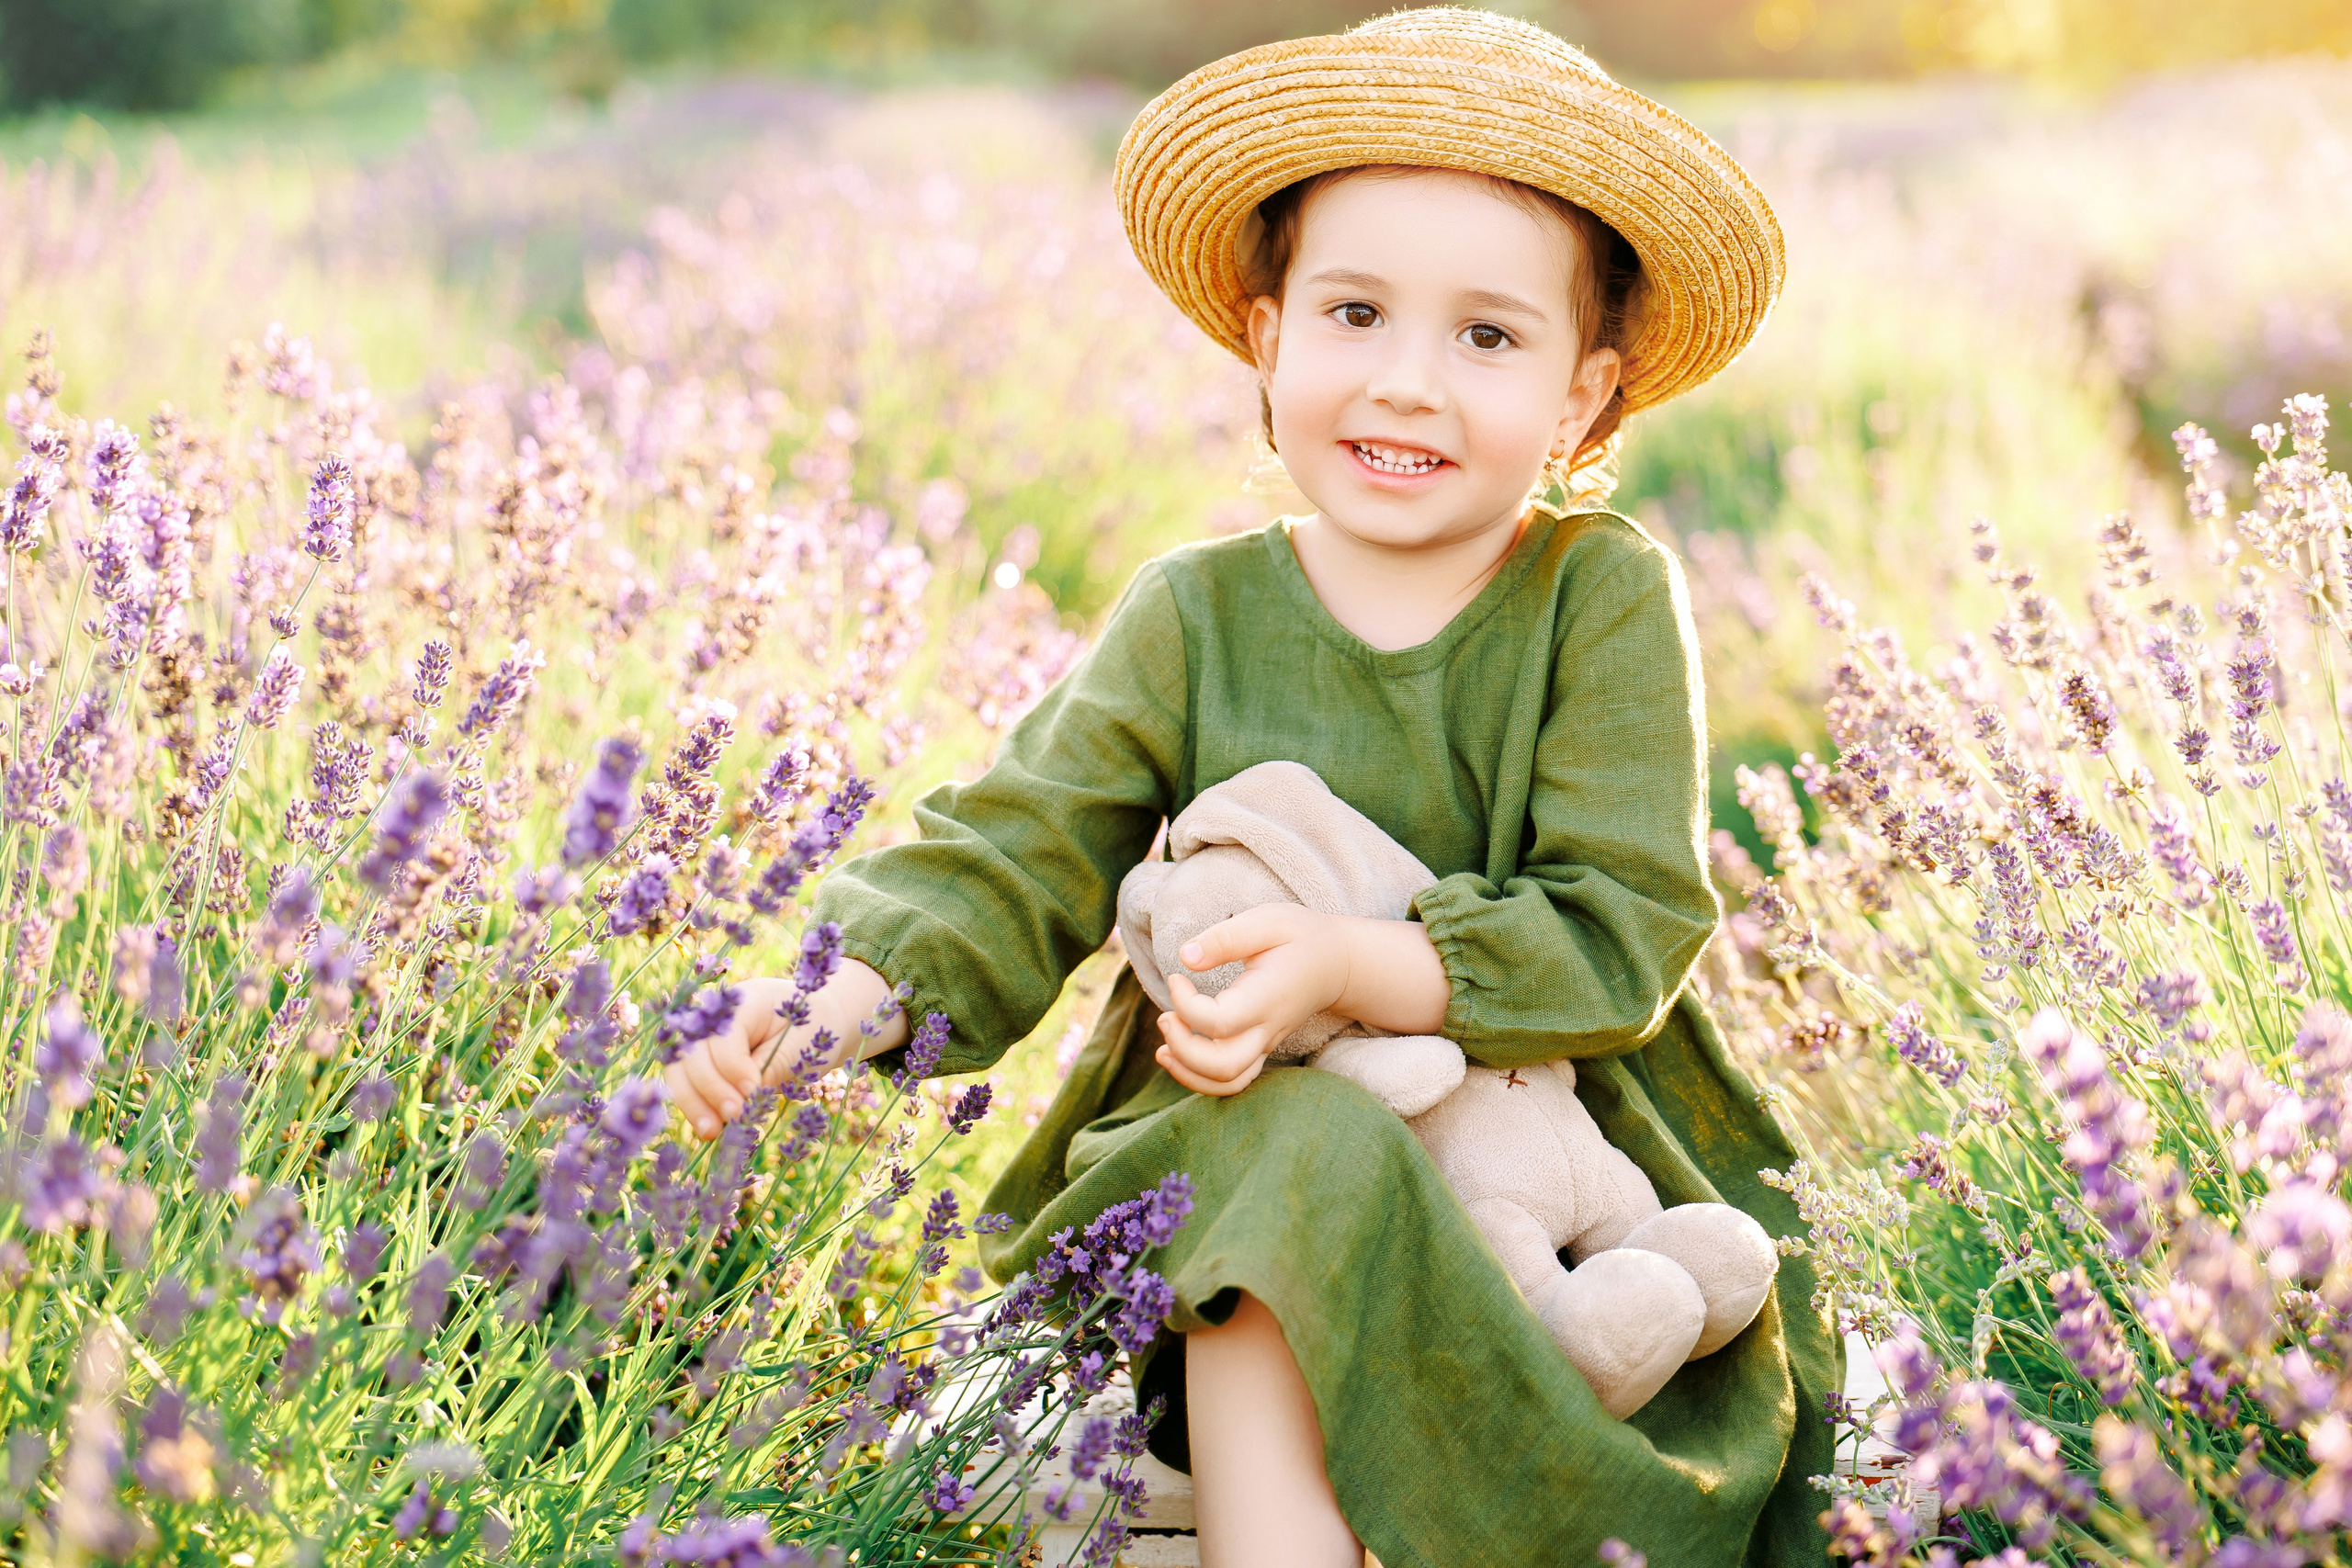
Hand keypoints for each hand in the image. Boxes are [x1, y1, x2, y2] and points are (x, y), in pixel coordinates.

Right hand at [662, 959, 904, 1139]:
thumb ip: (770, 1069)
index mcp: (744, 1001)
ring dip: (693, 1103)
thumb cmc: (815, 1032)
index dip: (734, 1068)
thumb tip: (740, 1102)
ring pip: (680, 1071)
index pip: (724, 1037)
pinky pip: (687, 1085)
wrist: (820, 1025)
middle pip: (693, 1052)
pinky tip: (709, 1129)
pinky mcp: (703, 1062)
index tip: (754, 1091)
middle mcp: (715, 1017)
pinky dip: (695, 1107)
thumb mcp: (802, 1048)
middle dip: (711, 1088)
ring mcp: (704, 1038)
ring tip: (712, 1132)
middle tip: (735, 1115)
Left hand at [1153, 904, 1349, 1095]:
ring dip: (1188, 1072)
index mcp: (1267, 998)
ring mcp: (1265, 1044)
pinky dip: (1200, 1078)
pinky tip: (1177, 1055)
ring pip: (1227, 1082)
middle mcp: (1267, 1029)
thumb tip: (1186, 957)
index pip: (1220, 1022)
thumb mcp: (1267, 921)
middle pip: (1222, 1066)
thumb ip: (1225, 938)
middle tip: (1166, 1018)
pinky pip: (1232, 1080)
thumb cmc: (1300, 937)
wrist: (1337, 963)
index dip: (1186, 1005)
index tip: (1178, 977)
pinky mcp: (1260, 1048)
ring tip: (1164, 1046)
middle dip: (1183, 1048)